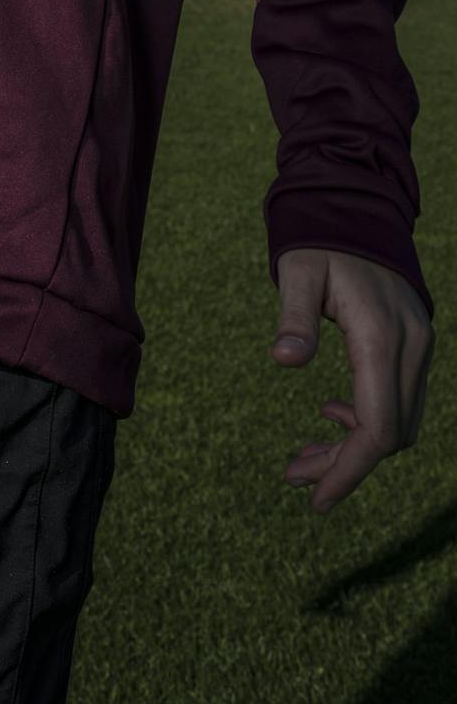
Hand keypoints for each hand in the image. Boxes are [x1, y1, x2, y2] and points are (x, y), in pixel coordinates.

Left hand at [272, 247, 434, 514]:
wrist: (357, 206)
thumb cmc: (321, 238)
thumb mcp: (299, 270)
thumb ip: (294, 316)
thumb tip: (284, 359)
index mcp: (382, 338)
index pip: (378, 426)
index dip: (350, 468)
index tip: (317, 497)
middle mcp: (411, 348)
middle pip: (390, 434)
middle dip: (345, 464)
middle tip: (295, 475)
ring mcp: (418, 347)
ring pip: (398, 422)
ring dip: (355, 446)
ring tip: (305, 456)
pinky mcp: (414, 345)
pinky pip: (399, 400)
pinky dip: (368, 420)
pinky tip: (330, 415)